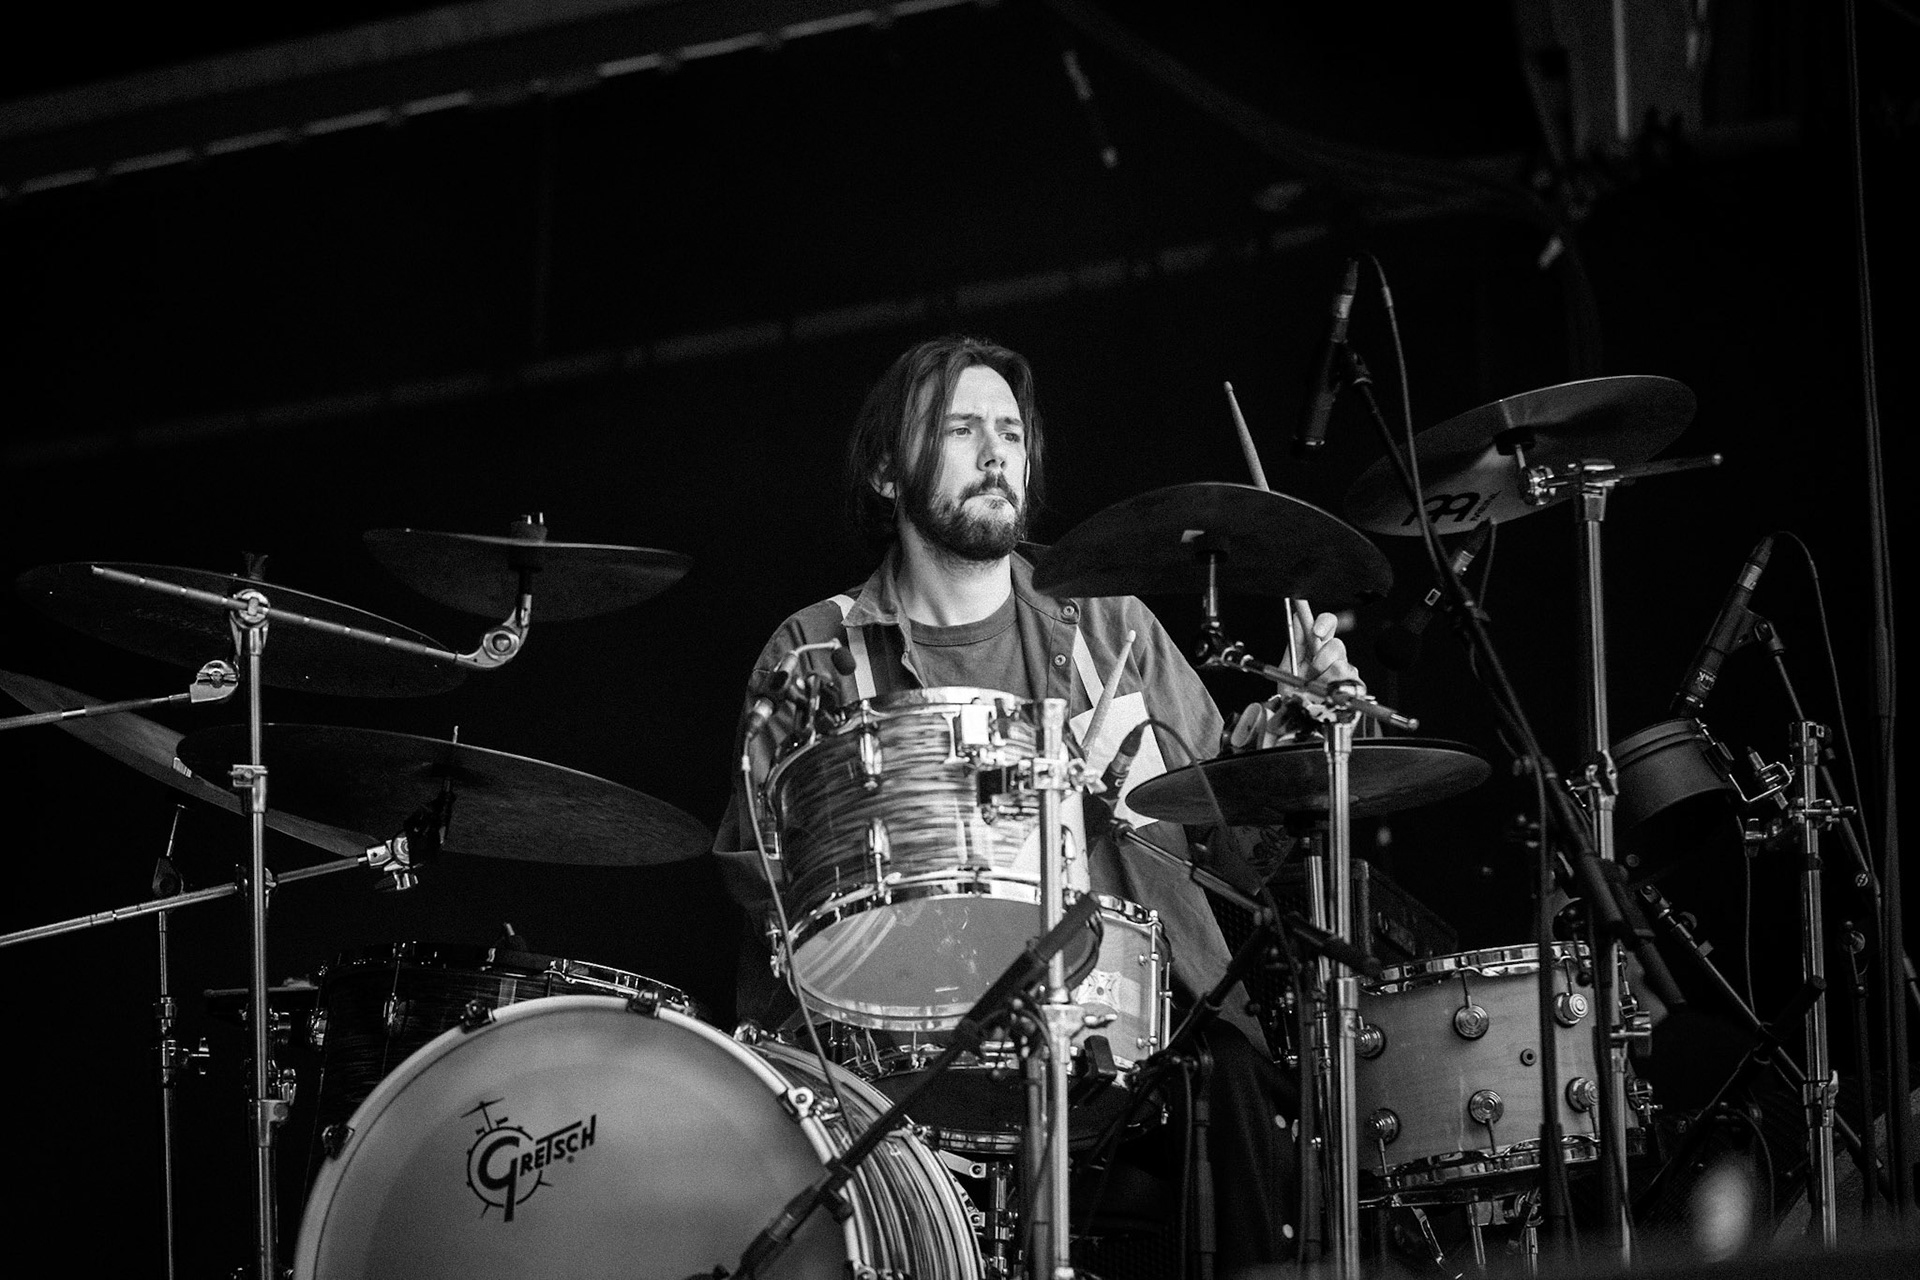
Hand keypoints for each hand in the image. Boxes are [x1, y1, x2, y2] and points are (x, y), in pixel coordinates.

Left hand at [1224, 600, 1363, 750]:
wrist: (1301, 722)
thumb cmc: (1296, 696)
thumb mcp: (1287, 667)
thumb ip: (1295, 642)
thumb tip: (1298, 616)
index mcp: (1317, 648)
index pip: (1327, 624)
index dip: (1324, 623)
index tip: (1317, 631)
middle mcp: (1334, 657)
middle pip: (1337, 644)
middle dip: (1321, 658)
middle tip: (1312, 672)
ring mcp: (1346, 672)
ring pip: (1341, 664)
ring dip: (1324, 679)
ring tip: (1316, 689)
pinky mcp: (1356, 687)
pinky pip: (1349, 682)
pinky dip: (1334, 689)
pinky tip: (1328, 695)